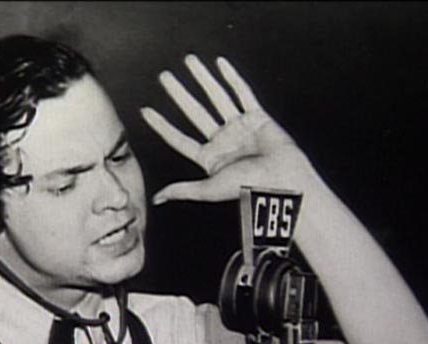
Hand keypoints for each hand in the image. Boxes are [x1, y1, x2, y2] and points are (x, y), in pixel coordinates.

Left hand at [141, 55, 317, 204]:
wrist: (282, 181)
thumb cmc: (248, 188)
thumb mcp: (209, 189)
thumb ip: (183, 190)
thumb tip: (156, 199)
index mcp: (211, 159)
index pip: (180, 140)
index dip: (162, 126)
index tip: (145, 111)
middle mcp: (223, 142)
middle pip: (195, 113)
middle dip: (179, 94)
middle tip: (163, 77)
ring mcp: (240, 128)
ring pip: (217, 98)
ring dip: (203, 79)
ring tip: (189, 61)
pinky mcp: (258, 118)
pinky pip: (243, 94)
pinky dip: (232, 78)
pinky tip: (220, 64)